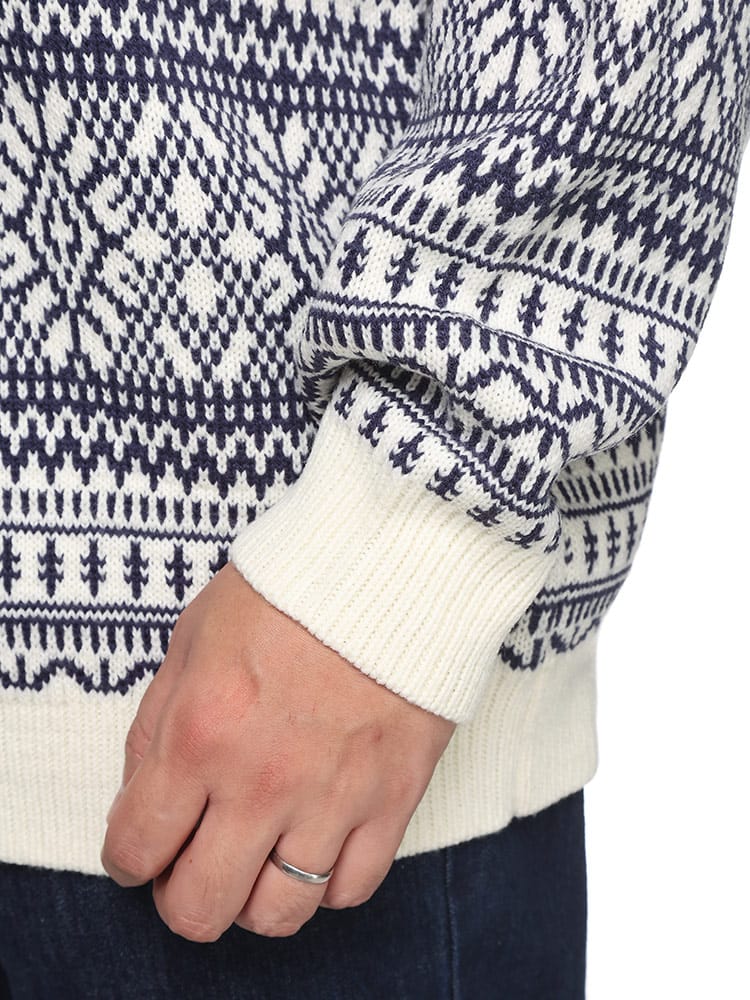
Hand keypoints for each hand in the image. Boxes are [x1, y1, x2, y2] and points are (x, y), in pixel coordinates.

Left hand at [100, 561, 456, 940]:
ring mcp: (332, 798)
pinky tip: (316, 847)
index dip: (127, 860)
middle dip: (181, 897)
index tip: (140, 851)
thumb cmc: (290, 589)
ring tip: (256, 861)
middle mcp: (261, 781)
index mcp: (200, 732)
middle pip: (200, 906)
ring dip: (253, 898)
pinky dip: (325, 884)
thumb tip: (143, 793)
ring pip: (277, 914)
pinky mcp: (393, 800)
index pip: (136, 847)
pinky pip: (350, 890)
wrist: (394, 562)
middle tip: (191, 867)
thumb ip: (157, 719)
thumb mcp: (196, 633)